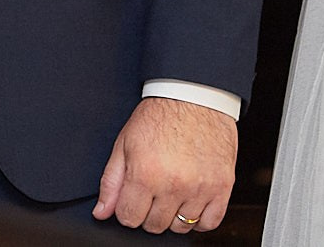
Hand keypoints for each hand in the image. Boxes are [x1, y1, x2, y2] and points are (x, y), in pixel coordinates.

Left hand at [93, 97, 235, 232]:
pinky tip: (192, 200)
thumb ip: (111, 181)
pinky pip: (209, 223)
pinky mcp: (222, 187)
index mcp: (145, 174)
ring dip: (174, 215)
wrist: (195, 96)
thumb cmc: (160, 115)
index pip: (128, 219)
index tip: (133, 198)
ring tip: (173, 191)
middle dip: (148, 212)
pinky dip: (200, 219)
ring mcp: (200, 188)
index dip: (127, 209)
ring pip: (181, 227)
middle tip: (153, 190)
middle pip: (154, 225)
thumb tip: (102, 212)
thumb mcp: (125, 143)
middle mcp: (173, 184)